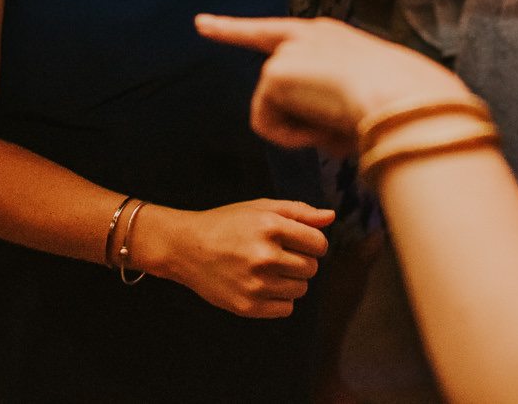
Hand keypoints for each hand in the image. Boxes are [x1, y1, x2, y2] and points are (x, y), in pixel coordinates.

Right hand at [131, 197, 332, 318]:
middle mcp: (265, 255)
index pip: (319, 244)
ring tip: (268, 270)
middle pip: (311, 268)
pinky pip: (286, 309)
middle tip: (278, 255)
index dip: (313, 243)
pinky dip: (280, 300)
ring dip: (291, 281)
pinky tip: (262, 286)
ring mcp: (256, 283)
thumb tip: (331, 217)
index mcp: (270, 226)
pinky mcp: (247, 306)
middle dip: (301, 261)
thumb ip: (299, 212)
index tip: (298, 242)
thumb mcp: (260, 208)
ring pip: (300, 290)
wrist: (186, 247)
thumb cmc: (228, 224)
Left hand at [197, 15, 470, 157]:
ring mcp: (287, 52)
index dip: (233, 29)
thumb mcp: (363, 99)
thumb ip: (331, 106)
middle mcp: (305, 35)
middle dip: (278, 100)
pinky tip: (319, 129)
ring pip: (275, 111)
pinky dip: (292, 137)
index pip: (273, 31)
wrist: (402, 97)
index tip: (200, 23)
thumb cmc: (398, 104)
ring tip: (337, 124)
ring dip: (303, 130)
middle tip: (303, 100)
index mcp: (330, 36)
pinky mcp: (275, 73)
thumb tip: (321, 132)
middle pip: (264, 70)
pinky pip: (268, 126)